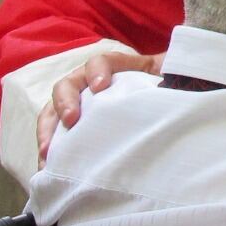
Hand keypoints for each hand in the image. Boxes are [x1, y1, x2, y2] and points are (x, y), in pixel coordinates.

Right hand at [36, 50, 163, 165]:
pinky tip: (47, 164)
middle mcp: (91, 82)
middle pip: (70, 83)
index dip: (98, 71)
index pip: (102, 61)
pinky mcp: (75, 125)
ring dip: (48, 128)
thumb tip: (177, 86)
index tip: (100, 87)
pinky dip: (48, 146)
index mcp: (118, 68)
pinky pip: (54, 131)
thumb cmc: (169, 87)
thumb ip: (173, 77)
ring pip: (54, 108)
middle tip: (71, 120)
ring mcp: (80, 103)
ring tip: (48, 151)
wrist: (169, 97)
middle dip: (66, 101)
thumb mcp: (172, 79)